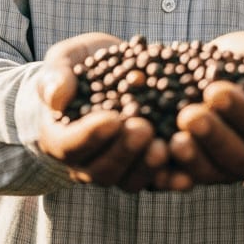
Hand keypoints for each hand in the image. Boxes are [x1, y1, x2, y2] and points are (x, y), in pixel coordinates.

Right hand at [35, 32, 168, 192]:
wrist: (104, 76)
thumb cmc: (78, 68)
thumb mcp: (63, 61)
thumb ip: (56, 76)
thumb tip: (56, 98)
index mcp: (59, 138)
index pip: (70, 145)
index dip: (90, 136)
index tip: (112, 119)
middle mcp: (85, 162)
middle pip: (101, 169)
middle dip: (124, 151)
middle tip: (143, 129)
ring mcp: (115, 168)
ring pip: (128, 180)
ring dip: (147, 168)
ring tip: (165, 147)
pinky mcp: (143, 167)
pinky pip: (155, 182)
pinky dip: (171, 179)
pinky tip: (188, 173)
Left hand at [162, 31, 243, 189]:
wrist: (224, 71)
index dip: (242, 112)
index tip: (216, 91)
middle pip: (238, 157)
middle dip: (212, 137)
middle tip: (188, 115)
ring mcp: (225, 168)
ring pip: (211, 173)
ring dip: (191, 159)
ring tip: (171, 140)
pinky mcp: (197, 171)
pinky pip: (184, 178)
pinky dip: (169, 174)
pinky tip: (154, 159)